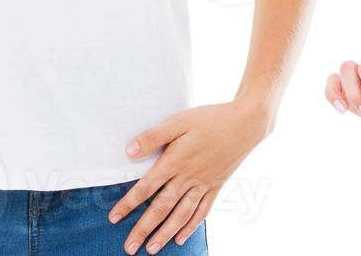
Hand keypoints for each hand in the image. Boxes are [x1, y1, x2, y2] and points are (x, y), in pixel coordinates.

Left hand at [109, 99, 270, 253]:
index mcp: (175, 161)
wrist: (246, 123)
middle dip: (144, 229)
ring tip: (152, 249)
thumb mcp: (179, 121)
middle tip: (130, 247)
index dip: (129, 204)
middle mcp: (188, 177)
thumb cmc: (210, 119)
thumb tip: (129, 151)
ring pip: (181, 214)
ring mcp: (203, 184)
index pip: (146, 187)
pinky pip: (202, 211)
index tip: (114, 218)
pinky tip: (181, 238)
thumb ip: (154, 136)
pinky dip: (191, 226)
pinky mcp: (216, 186)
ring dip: (165, 233)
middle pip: (162, 208)